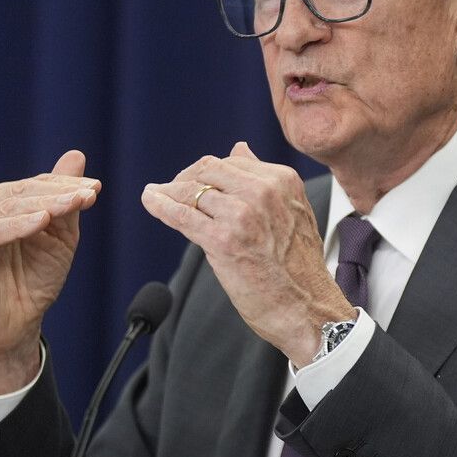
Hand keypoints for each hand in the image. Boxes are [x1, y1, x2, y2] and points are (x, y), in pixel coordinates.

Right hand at [0, 150, 101, 394]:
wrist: (16, 325)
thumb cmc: (35, 279)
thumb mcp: (59, 236)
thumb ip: (65, 199)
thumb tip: (76, 154)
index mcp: (0, 203)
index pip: (34, 184)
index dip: (64, 184)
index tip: (95, 187)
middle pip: (20, 192)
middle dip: (58, 192)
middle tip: (88, 193)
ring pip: (6, 208)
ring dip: (43, 204)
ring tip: (72, 203)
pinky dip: (17, 225)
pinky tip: (41, 221)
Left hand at [141, 142, 351, 367]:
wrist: (307, 308)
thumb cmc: (299, 266)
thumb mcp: (292, 210)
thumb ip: (265, 181)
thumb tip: (240, 149)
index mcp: (281, 180)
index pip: (232, 161)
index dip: (207, 171)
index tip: (194, 182)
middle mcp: (263, 191)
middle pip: (208, 170)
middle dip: (186, 178)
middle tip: (173, 190)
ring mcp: (242, 214)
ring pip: (192, 191)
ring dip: (169, 192)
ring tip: (156, 195)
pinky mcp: (223, 240)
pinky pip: (182, 214)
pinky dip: (160, 205)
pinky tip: (150, 200)